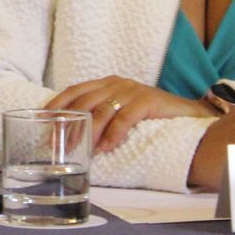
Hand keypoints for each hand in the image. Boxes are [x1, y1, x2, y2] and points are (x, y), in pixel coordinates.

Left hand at [47, 76, 214, 153]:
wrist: (191, 115)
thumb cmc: (152, 117)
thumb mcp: (121, 112)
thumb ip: (101, 117)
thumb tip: (72, 137)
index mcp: (106, 83)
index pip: (74, 91)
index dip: (56, 106)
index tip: (43, 123)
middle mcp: (116, 83)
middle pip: (84, 102)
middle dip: (69, 125)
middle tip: (61, 146)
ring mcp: (133, 90)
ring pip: (102, 110)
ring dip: (90, 133)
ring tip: (84, 152)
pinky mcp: (149, 100)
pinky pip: (126, 117)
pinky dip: (114, 134)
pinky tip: (107, 148)